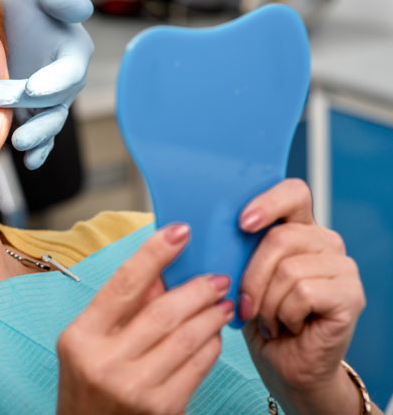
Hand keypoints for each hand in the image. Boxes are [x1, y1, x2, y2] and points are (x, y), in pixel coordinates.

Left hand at [0, 0, 93, 168]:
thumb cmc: (20, 3)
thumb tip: (83, 9)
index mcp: (73, 51)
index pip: (69, 71)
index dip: (54, 81)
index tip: (33, 88)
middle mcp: (65, 80)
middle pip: (55, 100)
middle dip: (29, 105)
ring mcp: (49, 101)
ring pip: (50, 123)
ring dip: (37, 135)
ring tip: (19, 143)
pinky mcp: (32, 114)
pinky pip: (41, 136)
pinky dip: (39, 151)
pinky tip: (30, 161)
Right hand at [56, 224, 233, 414]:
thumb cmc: (88, 388)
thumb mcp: (89, 343)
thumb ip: (122, 308)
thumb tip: (161, 271)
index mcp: (80, 337)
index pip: (123, 284)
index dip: (154, 253)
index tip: (179, 231)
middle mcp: (105, 362)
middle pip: (163, 311)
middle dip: (196, 289)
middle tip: (216, 277)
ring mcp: (135, 388)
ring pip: (187, 338)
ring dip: (211, 315)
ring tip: (222, 302)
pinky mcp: (163, 408)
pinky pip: (198, 366)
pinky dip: (212, 344)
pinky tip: (214, 333)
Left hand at [238, 179, 368, 414]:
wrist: (284, 366)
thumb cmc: (260, 319)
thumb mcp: (240, 276)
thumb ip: (236, 248)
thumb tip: (206, 229)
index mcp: (298, 228)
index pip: (293, 192)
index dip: (268, 202)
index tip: (243, 223)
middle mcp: (325, 242)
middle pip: (280, 237)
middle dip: (252, 276)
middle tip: (247, 304)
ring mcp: (343, 267)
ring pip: (288, 269)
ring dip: (268, 302)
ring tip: (271, 318)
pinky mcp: (351, 294)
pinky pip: (303, 292)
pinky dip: (285, 314)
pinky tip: (289, 326)